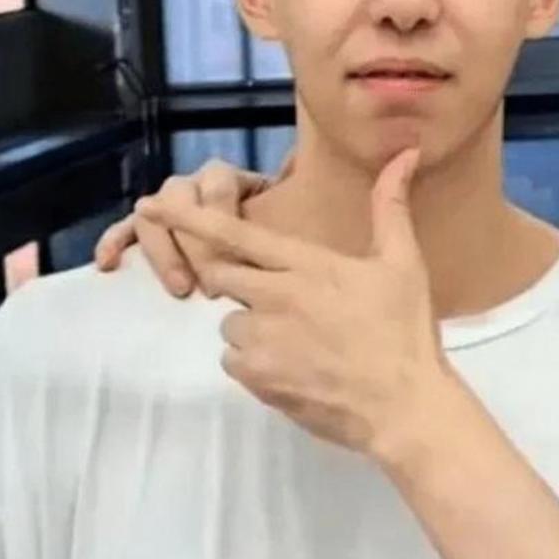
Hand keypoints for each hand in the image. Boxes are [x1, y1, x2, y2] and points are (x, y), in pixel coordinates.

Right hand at [94, 153, 292, 296]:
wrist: (275, 265)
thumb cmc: (287, 242)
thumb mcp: (294, 224)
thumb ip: (293, 204)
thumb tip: (292, 166)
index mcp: (232, 179)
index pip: (218, 184)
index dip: (220, 218)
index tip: (235, 260)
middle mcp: (195, 186)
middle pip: (178, 198)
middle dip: (193, 244)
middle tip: (210, 286)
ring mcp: (168, 208)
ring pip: (151, 216)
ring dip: (162, 253)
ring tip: (180, 289)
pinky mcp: (149, 231)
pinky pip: (125, 231)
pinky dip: (114, 243)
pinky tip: (108, 266)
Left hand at [135, 148, 448, 462]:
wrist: (402, 405)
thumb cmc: (405, 330)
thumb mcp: (404, 262)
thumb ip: (391, 206)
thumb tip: (406, 153)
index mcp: (306, 264)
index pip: (235, 232)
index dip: (190, 216)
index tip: (152, 204)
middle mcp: (275, 296)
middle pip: (219, 274)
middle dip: (234, 278)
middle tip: (279, 295)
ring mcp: (262, 340)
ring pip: (230, 321)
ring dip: (251, 324)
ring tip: (299, 338)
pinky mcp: (257, 379)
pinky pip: (233, 360)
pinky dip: (253, 360)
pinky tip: (292, 365)